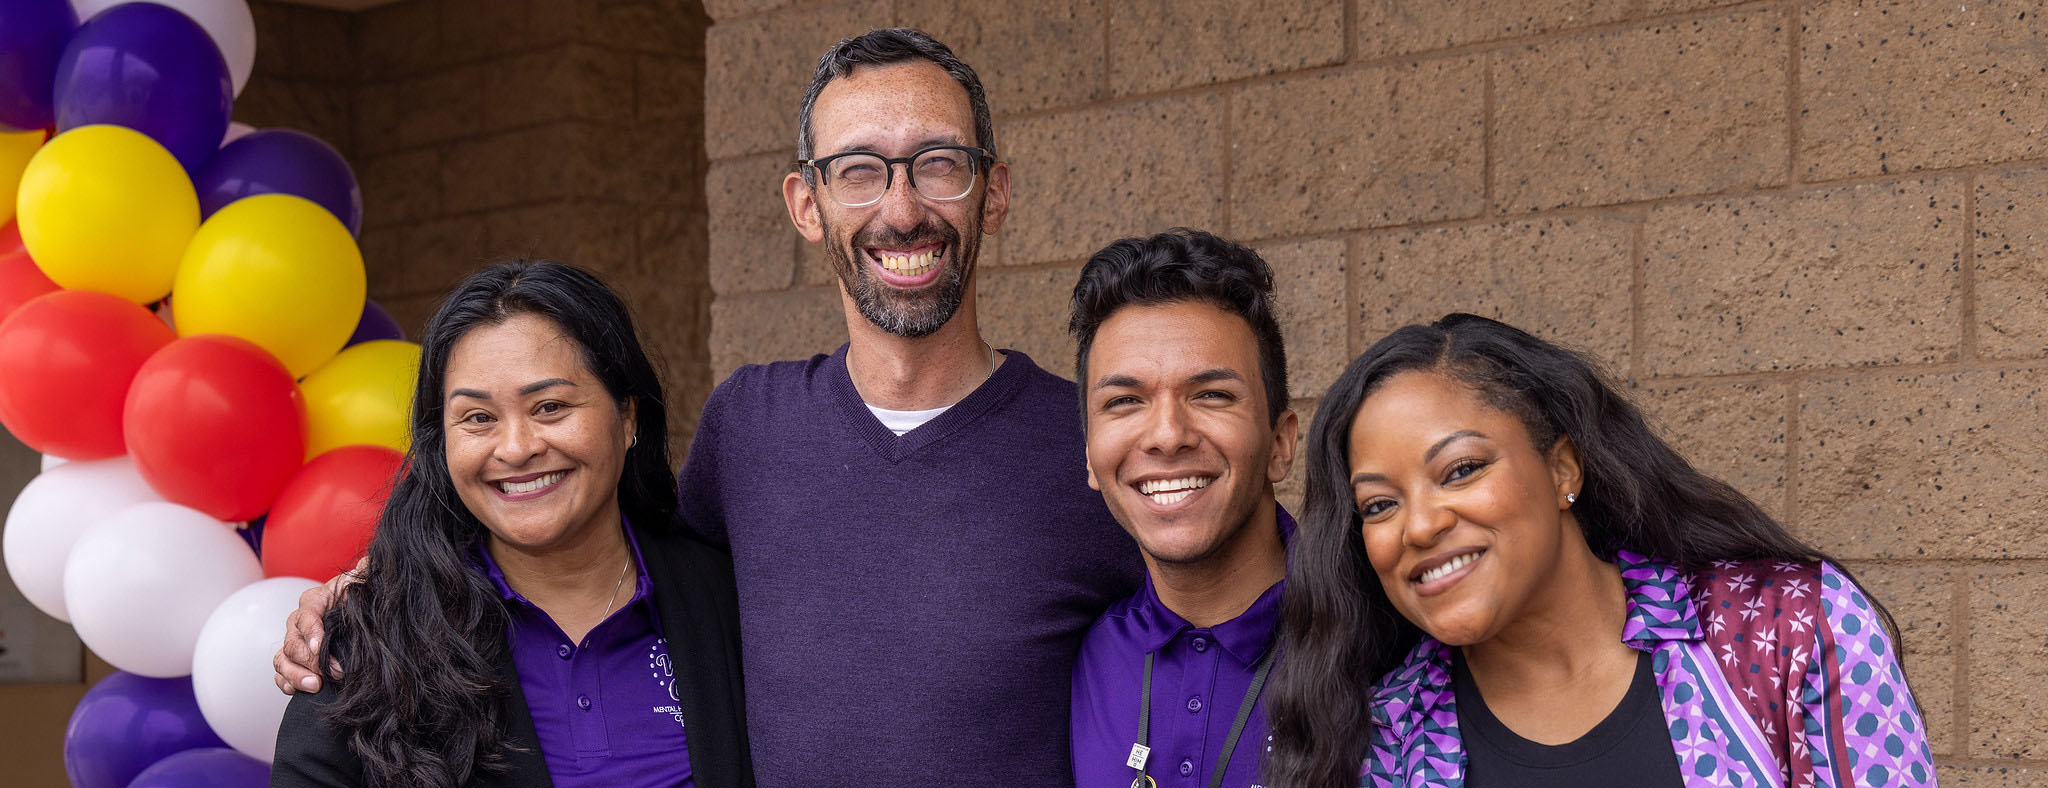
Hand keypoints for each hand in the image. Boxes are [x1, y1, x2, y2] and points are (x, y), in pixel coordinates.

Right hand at [271, 559, 362, 693]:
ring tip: (314, 686)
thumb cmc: (358, 599)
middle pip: (293, 641)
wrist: (354, 614)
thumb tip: (369, 564)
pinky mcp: (293, 659)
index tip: (319, 646)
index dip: (311, 630)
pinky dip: (285, 682)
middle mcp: (299, 621)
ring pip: (283, 658)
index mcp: (315, 600)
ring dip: (295, 674)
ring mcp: (294, 641)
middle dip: (310, 659)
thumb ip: (365, 576)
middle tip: (330, 673)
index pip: (307, 614)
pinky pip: (280, 671)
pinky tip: (296, 691)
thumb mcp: (362, 585)